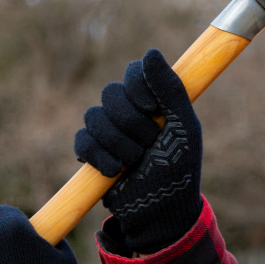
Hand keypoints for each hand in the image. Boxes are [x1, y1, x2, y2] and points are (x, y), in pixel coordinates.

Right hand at [74, 49, 201, 253]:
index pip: (134, 72)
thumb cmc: (178, 170)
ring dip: (118, 144)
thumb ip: (171, 89)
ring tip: (135, 163)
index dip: (138, 88)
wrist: (160, 211)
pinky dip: (99, 157)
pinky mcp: (93, 153)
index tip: (152, 109)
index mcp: (154, 101)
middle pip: (110, 93)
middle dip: (131, 124)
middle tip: (149, 146)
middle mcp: (130, 111)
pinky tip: (115, 172)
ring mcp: (109, 131)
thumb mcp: (183, 127)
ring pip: (93, 117)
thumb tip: (151, 51)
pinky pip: (82, 140)